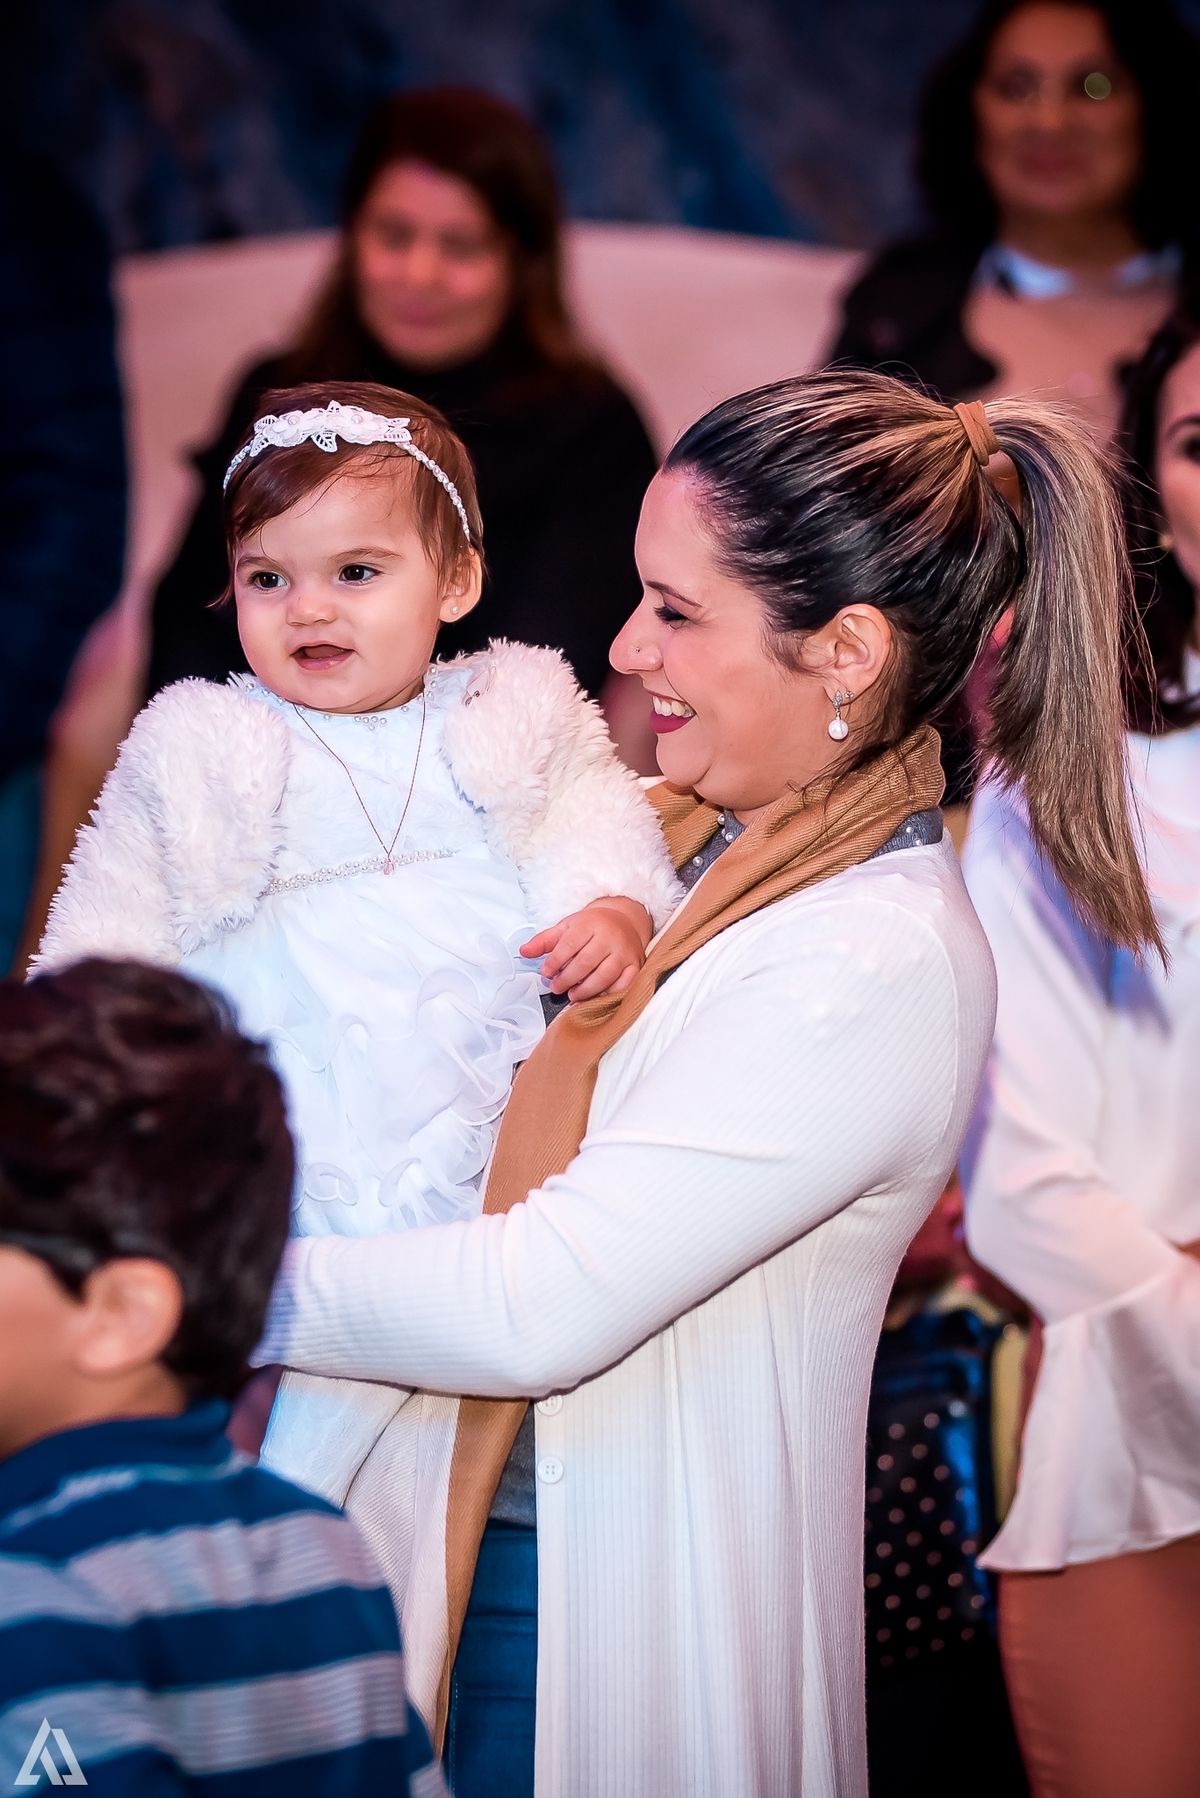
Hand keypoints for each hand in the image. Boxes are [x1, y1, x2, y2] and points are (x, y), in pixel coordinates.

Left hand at [521, 896, 652, 1001]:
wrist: (625, 920)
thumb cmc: (592, 926)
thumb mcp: (567, 927)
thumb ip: (545, 940)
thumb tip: (523, 952)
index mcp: (590, 924)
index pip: (570, 944)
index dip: (555, 961)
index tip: (546, 973)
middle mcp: (609, 937)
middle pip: (586, 962)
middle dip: (567, 978)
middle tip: (556, 988)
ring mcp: (624, 952)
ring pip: (605, 975)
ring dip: (585, 989)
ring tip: (572, 995)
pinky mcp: (635, 965)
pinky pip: (623, 984)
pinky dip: (608, 994)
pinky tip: (595, 997)